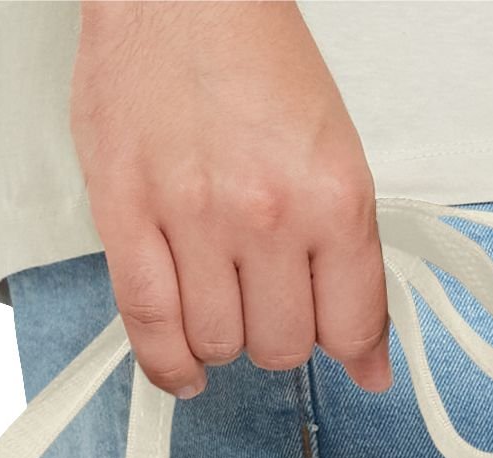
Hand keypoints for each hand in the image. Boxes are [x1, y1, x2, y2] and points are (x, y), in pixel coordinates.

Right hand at [69, 0, 388, 398]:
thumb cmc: (250, 55)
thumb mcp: (331, 147)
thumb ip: (348, 254)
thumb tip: (365, 355)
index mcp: (332, 193)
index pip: (352, 323)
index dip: (352, 351)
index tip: (349, 356)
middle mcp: (267, 215)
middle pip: (282, 345)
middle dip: (279, 336)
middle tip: (269, 302)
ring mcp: (193, 222)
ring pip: (219, 344)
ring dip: (223, 340)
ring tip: (221, 304)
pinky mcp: (127, 221)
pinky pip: (149, 328)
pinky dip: (170, 364)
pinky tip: (185, 367)